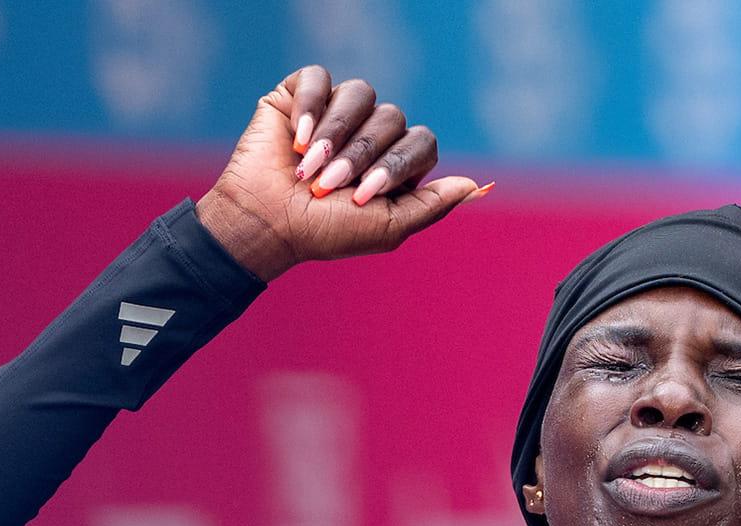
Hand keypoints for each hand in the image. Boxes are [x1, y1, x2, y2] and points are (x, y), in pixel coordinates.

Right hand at [195, 66, 489, 280]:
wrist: (265, 222)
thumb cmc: (324, 232)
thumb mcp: (387, 227)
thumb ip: (433, 205)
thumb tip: (475, 185)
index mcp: (396, 162)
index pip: (422, 141)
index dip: (397, 164)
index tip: (364, 195)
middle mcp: (371, 132)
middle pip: (392, 117)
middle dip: (361, 155)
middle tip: (330, 187)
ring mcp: (337, 111)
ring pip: (360, 93)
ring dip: (335, 134)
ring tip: (309, 169)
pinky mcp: (300, 95)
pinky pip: (318, 78)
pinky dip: (309, 107)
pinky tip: (295, 140)